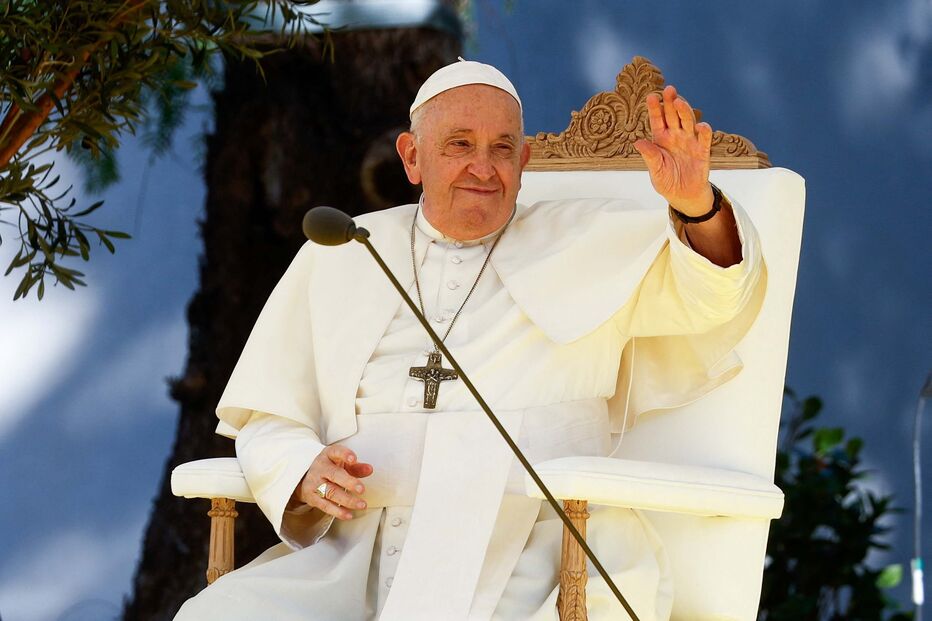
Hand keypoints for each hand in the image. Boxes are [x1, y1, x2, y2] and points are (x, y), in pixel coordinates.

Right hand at [293, 444, 373, 519]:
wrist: (305, 477)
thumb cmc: (329, 468)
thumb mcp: (341, 463)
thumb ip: (356, 467)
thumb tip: (369, 469)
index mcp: (328, 455)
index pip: (336, 452)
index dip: (344, 454)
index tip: (353, 459)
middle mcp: (320, 468)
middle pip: (334, 474)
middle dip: (348, 482)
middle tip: (362, 489)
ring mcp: (314, 483)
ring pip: (331, 492)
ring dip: (348, 500)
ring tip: (362, 505)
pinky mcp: (312, 497)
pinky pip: (325, 506)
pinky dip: (338, 511)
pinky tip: (349, 514)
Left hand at [634, 85, 713, 216]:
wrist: (683, 195)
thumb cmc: (666, 180)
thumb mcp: (655, 170)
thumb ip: (649, 156)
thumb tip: (637, 143)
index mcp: (661, 139)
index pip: (657, 120)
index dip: (655, 108)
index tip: (651, 96)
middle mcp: (675, 136)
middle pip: (673, 115)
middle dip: (671, 102)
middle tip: (669, 89)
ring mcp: (689, 141)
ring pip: (688, 121)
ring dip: (685, 111)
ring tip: (679, 102)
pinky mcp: (702, 150)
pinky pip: (704, 138)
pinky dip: (704, 131)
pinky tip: (700, 125)